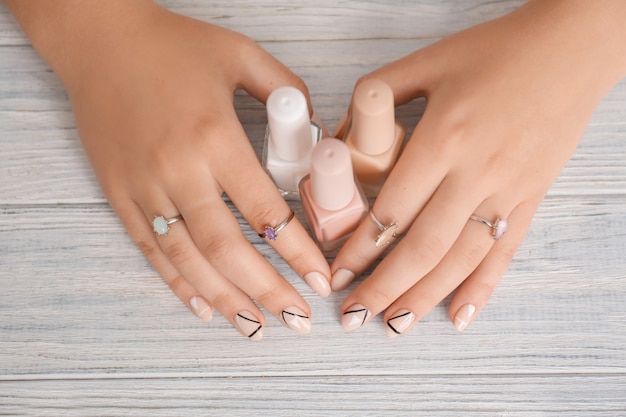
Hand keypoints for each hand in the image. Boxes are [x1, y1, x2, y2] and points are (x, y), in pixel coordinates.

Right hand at [6, 1, 331, 338]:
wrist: (100, 41)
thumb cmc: (174, 46)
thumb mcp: (241, 55)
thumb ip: (287, 92)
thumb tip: (316, 133)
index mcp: (214, 137)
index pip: (265, 211)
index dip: (297, 251)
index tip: (320, 279)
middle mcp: (178, 169)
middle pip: (227, 248)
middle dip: (267, 291)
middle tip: (297, 319)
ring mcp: (144, 186)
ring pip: (187, 259)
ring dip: (224, 299)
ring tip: (255, 328)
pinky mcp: (119, 193)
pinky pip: (150, 249)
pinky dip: (176, 283)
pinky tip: (202, 306)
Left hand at [331, 0, 625, 335]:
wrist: (570, 50)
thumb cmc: (495, 52)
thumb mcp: (425, 63)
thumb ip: (375, 97)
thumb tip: (341, 139)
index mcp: (444, 139)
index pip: (391, 211)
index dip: (359, 249)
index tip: (337, 275)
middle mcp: (476, 174)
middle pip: (423, 247)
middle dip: (384, 287)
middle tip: (355, 316)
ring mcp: (508, 192)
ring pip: (461, 260)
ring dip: (425, 298)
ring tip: (394, 325)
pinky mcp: (530, 199)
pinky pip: (504, 253)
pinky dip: (482, 289)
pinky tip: (459, 317)